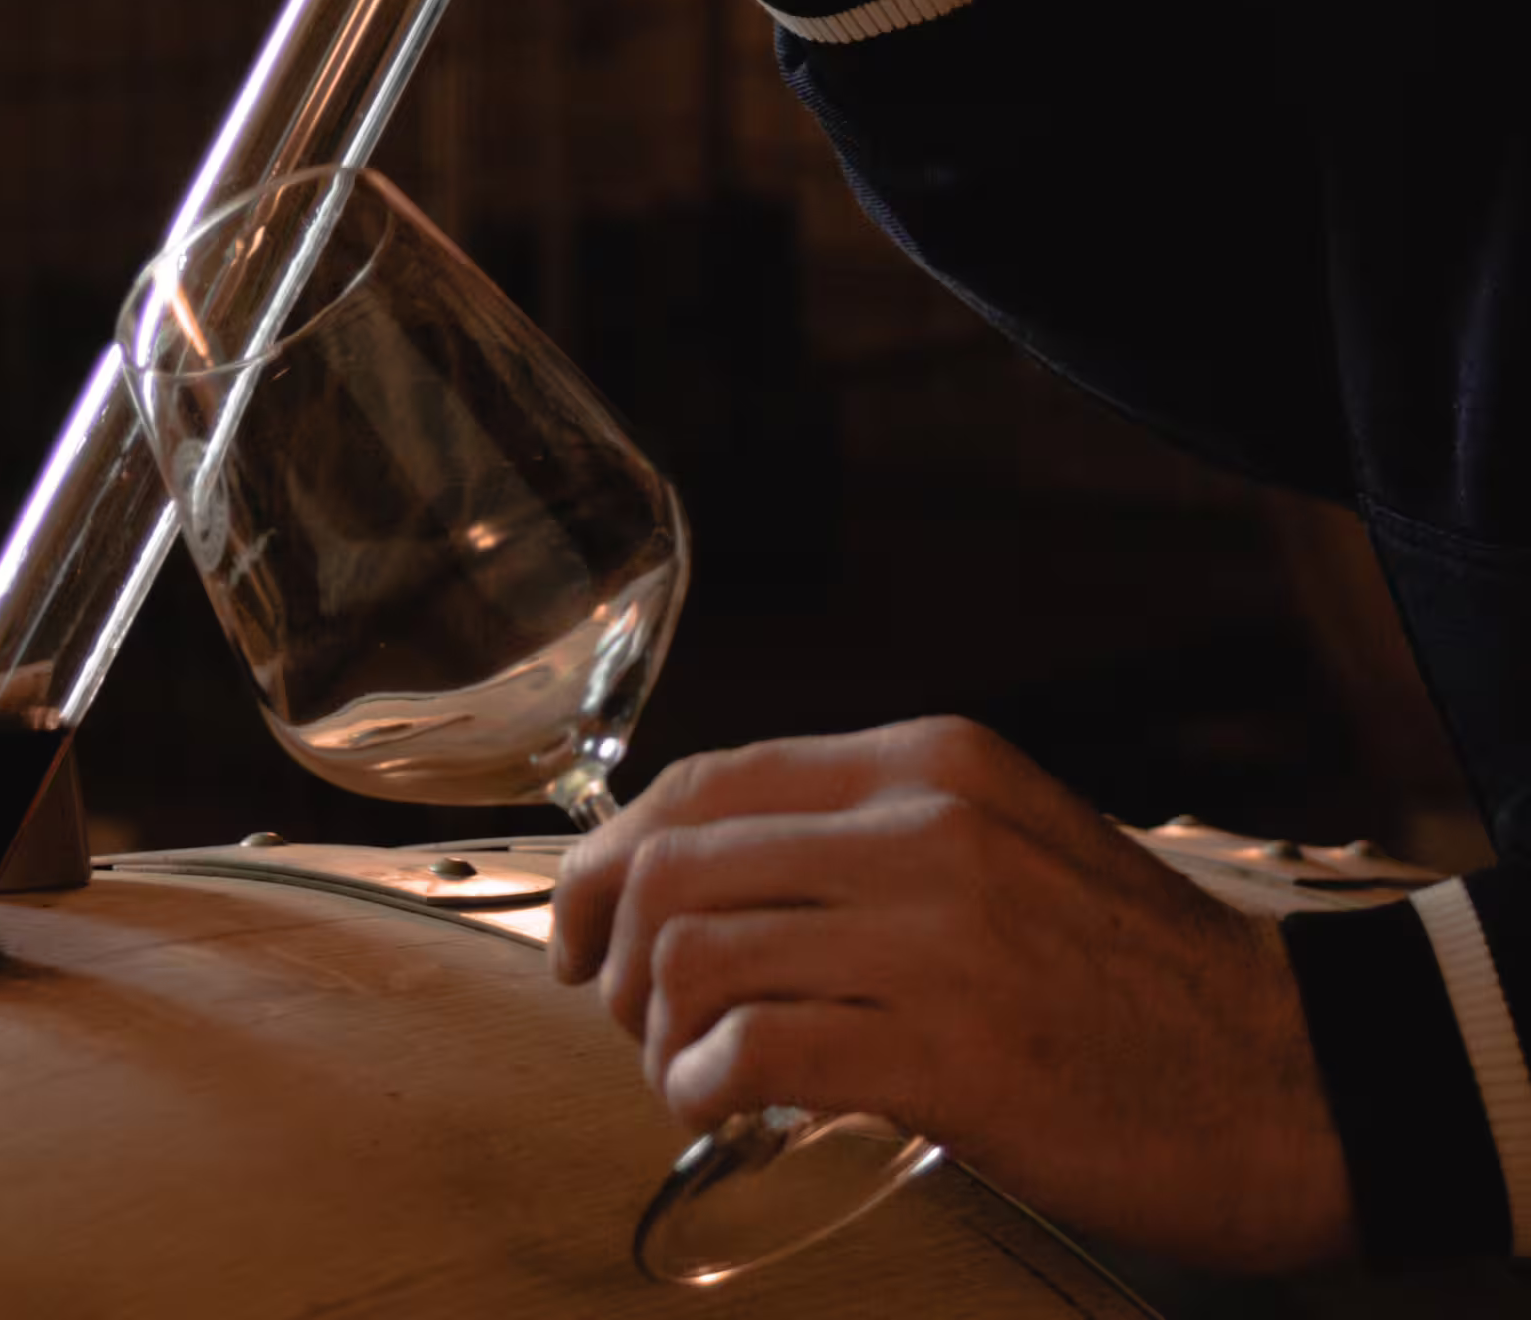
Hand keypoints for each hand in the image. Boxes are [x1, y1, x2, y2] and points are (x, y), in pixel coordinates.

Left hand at [551, 719, 1355, 1271]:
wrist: (1286, 1076)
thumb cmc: (1126, 976)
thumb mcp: (999, 845)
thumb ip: (860, 838)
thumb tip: (696, 875)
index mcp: (930, 762)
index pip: (708, 781)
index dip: (609, 854)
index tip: (582, 921)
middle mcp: (925, 825)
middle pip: (675, 863)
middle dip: (610, 949)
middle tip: (628, 1012)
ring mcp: (938, 933)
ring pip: (694, 951)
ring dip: (653, 1028)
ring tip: (685, 1071)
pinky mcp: (950, 1049)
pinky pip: (750, 1048)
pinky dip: (700, 1085)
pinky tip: (720, 1108)